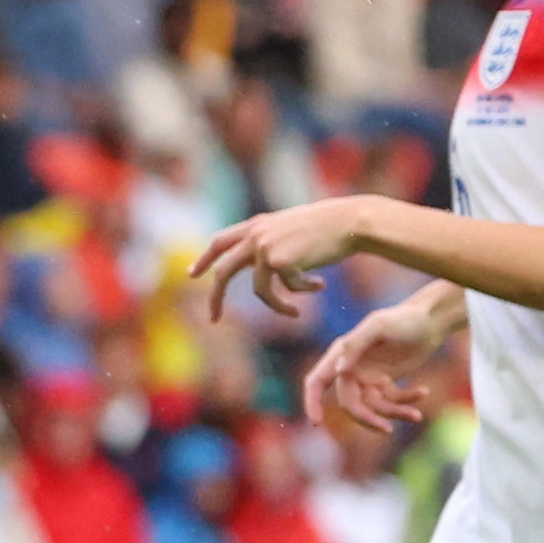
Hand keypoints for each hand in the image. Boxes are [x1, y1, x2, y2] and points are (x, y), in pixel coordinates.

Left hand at [189, 196, 373, 322]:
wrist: (350, 223)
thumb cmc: (328, 228)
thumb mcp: (291, 230)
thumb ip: (271, 243)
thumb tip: (264, 268)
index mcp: (256, 225)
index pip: (220, 241)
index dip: (205, 259)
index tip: (193, 274)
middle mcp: (255, 235)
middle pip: (224, 273)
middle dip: (216, 299)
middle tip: (213, 319)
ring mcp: (265, 248)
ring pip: (260, 291)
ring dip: (277, 306)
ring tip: (295, 311)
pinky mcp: (279, 261)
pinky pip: (287, 290)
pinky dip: (302, 292)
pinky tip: (320, 283)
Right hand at [300, 304, 448, 437]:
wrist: (430, 321)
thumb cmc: (403, 319)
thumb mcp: (379, 326)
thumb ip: (356, 345)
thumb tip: (339, 371)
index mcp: (341, 354)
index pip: (317, 381)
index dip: (312, 402)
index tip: (316, 422)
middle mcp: (351, 369)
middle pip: (350, 403)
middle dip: (368, 418)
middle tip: (388, 429)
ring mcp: (368, 378)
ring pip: (374, 408)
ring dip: (395, 413)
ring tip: (416, 416)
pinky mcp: (386, 384)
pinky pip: (392, 402)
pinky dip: (407, 401)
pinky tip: (423, 392)